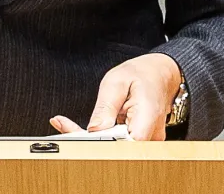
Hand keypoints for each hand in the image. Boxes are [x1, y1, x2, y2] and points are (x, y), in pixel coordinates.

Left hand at [49, 54, 182, 141]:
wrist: (160, 74)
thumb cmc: (141, 74)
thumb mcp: (117, 81)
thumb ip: (106, 106)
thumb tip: (94, 130)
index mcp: (147, 118)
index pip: (123, 143)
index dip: (100, 144)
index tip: (76, 135)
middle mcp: (151, 136)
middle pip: (118, 149)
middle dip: (88, 142)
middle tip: (63, 126)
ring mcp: (148, 142)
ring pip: (117, 149)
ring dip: (92, 140)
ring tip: (67, 125)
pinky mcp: (140, 143)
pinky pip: (118, 145)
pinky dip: (100, 139)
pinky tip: (81, 130)